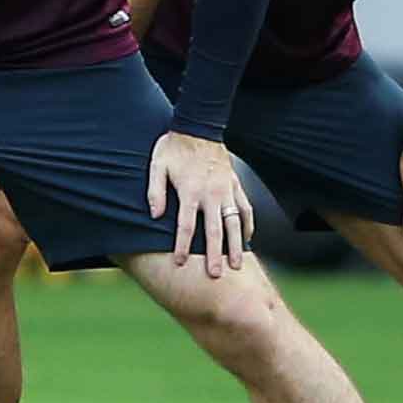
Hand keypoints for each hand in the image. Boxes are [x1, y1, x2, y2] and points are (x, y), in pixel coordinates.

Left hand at [149, 130, 251, 277]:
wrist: (198, 126)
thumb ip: (155, 191)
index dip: (181, 246)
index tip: (179, 263)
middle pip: (214, 230)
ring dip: (236, 245)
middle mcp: (211, 194)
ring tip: (238, 265)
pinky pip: (245, 208)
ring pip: (234, 223)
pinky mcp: (236, 185)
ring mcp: (226, 190)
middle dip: (214, 255)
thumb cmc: (174, 148)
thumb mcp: (157, 165)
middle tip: (216, 276)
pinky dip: (247, 224)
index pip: (185, 226)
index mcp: (190, 191)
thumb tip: (155, 216)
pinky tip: (247, 239)